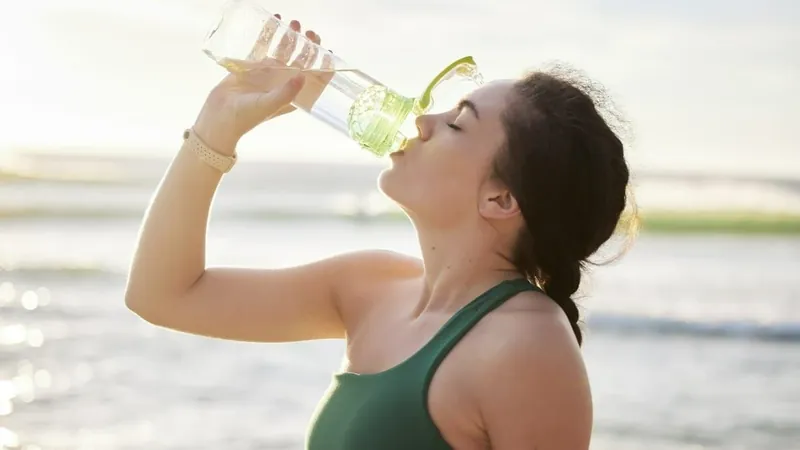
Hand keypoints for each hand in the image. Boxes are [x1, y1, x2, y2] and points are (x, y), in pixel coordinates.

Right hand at [193, 15, 326, 154]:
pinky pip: (264, 45)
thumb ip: (286, 92)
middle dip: (309, 46)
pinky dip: (270, 33)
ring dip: (291, 37)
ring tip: (295, 23)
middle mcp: (284, 82)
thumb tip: (304, 76)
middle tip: (310, 33)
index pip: (315, 80)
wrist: (219, 115)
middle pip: (302, 61)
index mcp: (293, 94)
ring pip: (284, 50)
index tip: (328, 52)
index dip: (324, 66)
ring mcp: (269, 73)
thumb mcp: (269, 105)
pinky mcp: (253, 65)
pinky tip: (275, 21)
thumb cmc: (246, 116)